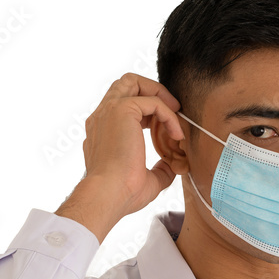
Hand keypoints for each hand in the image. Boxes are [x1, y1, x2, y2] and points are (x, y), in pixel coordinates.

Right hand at [81, 72, 185, 216]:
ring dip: (160, 95)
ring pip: (134, 82)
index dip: (146, 110)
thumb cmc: (122, 194)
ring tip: (177, 115)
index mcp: (102, 130)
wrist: (108, 195)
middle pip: (125, 84)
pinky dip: (169, 115)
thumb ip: (159, 169)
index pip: (122, 103)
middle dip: (153, 92)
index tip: (163, 127)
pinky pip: (153, 101)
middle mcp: (102, 116)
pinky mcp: (122, 110)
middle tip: (173, 111)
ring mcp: (109, 111)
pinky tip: (176, 135)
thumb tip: (174, 167)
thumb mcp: (147, 179)